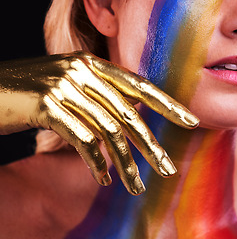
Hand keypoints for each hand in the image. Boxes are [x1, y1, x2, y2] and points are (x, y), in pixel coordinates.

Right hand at [0, 51, 198, 194]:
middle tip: (168, 168)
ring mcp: (63, 86)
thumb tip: (134, 122)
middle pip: (128, 114)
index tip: (190, 121)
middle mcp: (81, 71)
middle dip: (150, 146)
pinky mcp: (46, 105)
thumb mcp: (70, 87)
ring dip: (125, 164)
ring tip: (136, 187)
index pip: (139, 85)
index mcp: (92, 64)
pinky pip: (83, 139)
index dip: (167, 104)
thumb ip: (101, 98)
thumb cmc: (32, 93)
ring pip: (108, 131)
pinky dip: (96, 162)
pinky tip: (105, 179)